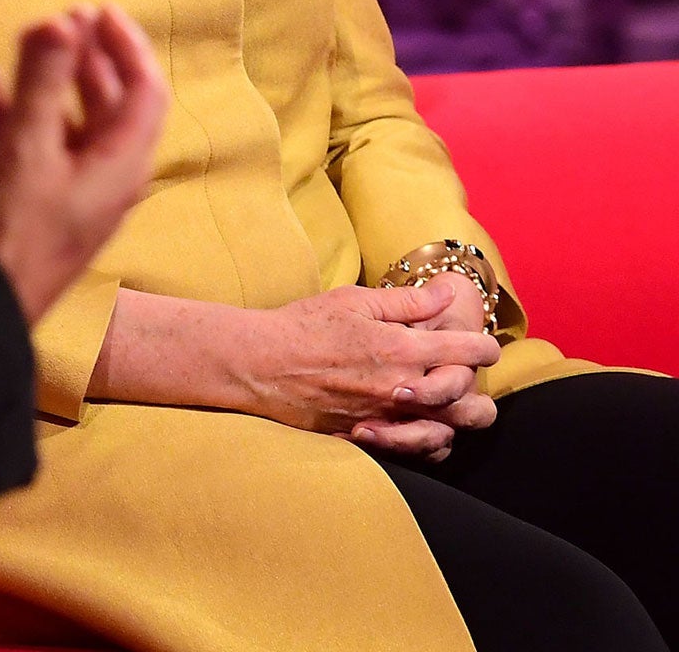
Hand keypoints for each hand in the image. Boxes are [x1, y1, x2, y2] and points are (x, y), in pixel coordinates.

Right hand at [0, 5, 165, 322]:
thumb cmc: (17, 227)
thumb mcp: (30, 146)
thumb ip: (43, 81)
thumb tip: (59, 20)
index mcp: (121, 163)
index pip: (145, 91)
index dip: (127, 45)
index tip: (99, 9)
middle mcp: (104, 177)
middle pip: (109, 104)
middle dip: (89, 57)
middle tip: (69, 17)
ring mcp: (68, 192)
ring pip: (66, 122)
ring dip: (48, 80)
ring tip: (29, 40)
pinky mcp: (33, 204)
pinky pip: (28, 145)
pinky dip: (10, 111)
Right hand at [234, 276, 499, 457]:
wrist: (258, 363)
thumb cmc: (302, 326)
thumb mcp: (353, 300)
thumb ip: (406, 301)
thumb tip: (447, 293)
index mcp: (401, 349)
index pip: (466, 351)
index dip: (484, 346)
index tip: (484, 343)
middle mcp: (400, 388)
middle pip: (469, 401)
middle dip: (478, 388)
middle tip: (470, 375)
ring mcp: (385, 417)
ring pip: (448, 431)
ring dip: (457, 418)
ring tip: (452, 403)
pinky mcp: (367, 436)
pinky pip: (415, 451)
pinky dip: (428, 441)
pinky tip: (422, 424)